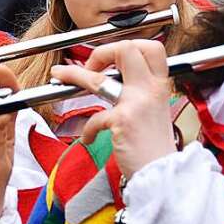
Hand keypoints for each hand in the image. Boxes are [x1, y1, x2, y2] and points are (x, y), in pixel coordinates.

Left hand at [50, 39, 176, 178]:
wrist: (165, 176)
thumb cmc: (156, 148)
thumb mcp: (155, 111)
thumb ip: (140, 93)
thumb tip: (116, 81)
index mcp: (160, 85)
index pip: (151, 47)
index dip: (127, 46)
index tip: (112, 60)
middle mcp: (151, 89)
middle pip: (126, 49)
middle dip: (101, 52)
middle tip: (90, 68)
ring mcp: (136, 103)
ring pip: (98, 78)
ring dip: (73, 75)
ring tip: (59, 75)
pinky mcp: (122, 121)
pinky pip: (94, 118)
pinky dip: (88, 130)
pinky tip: (90, 138)